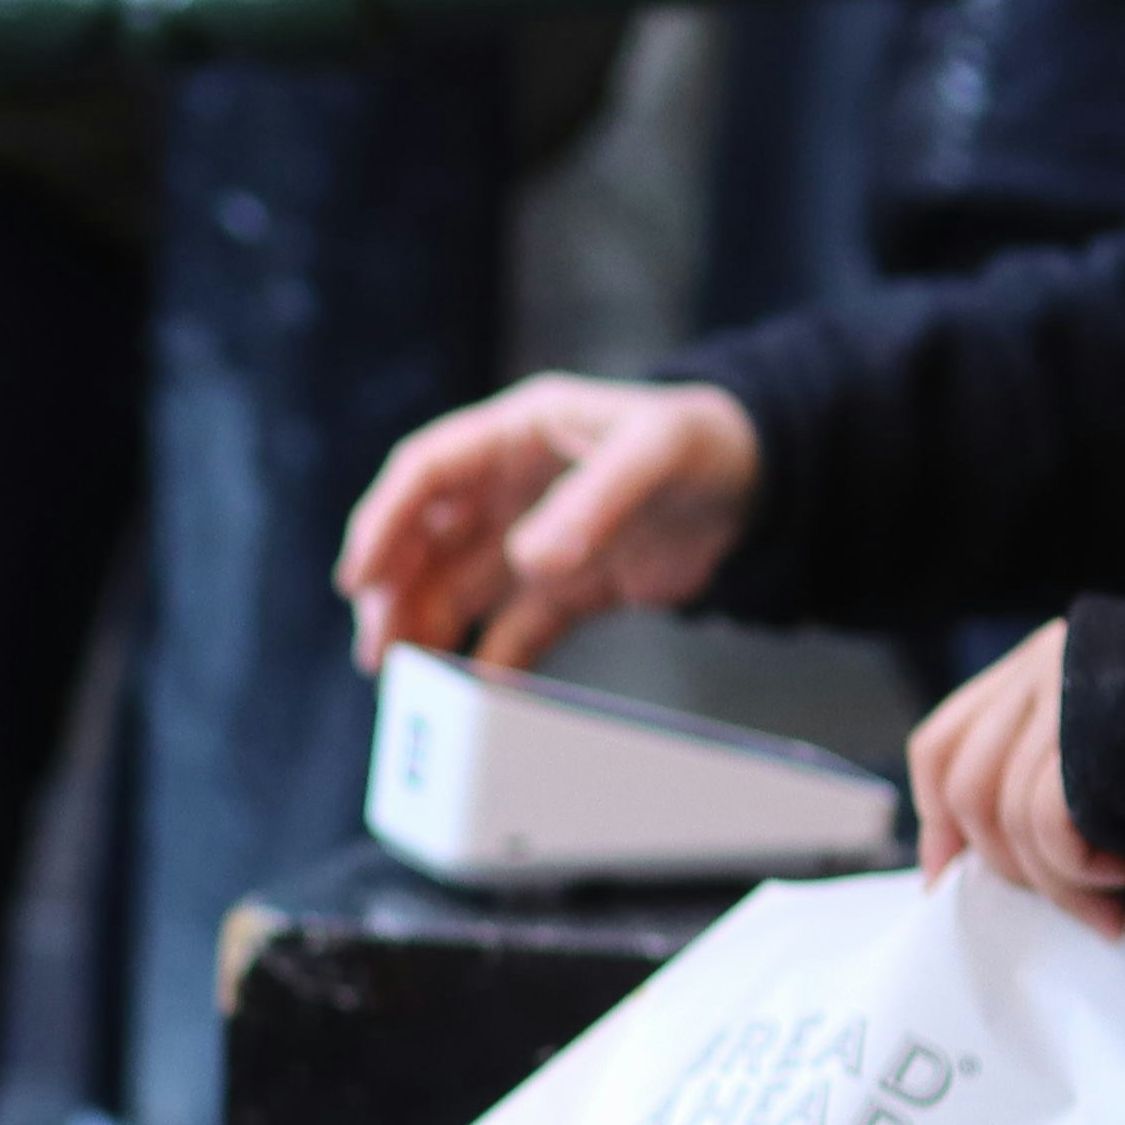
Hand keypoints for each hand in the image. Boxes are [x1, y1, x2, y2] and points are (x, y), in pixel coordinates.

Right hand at [334, 376, 762, 674]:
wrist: (766, 482)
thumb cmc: (707, 442)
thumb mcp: (654, 453)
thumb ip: (594, 502)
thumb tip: (529, 560)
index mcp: (517, 434)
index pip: (426, 471)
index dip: (384, 521)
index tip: (358, 578)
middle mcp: (511, 487)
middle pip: (425, 539)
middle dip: (393, 591)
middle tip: (380, 647)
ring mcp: (534, 539)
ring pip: (457, 588)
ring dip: (429, 629)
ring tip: (413, 677)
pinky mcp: (566, 587)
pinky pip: (514, 627)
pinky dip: (495, 660)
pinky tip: (481, 690)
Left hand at [907, 622, 1124, 933]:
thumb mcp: (1102, 770)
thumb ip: (1036, 795)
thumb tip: (964, 870)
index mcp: (1036, 668)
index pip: (941, 744)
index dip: (936, 819)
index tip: (951, 879)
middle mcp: (1044, 663)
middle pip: (967, 787)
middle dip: (1004, 867)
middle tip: (1063, 906)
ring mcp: (1069, 683)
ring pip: (1005, 809)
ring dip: (1051, 880)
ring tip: (1101, 905)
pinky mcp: (1097, 720)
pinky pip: (1045, 815)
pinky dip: (1073, 867)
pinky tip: (1118, 876)